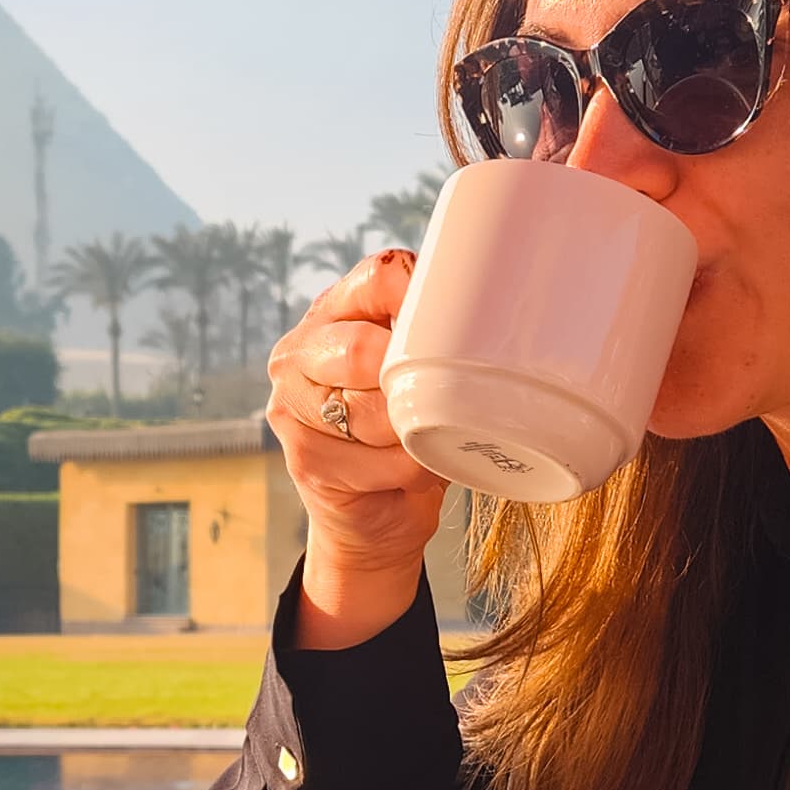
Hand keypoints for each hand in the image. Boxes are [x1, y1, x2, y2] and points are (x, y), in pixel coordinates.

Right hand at [265, 250, 447, 647]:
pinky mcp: (302, 456)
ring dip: (413, 435)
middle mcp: (297, 350)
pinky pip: (375, 461)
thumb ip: (432, 333)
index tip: (453, 329)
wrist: (377, 511)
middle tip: (433, 402)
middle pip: (362, 349)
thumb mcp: (417, 370)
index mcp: (332, 311)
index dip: (423, 300)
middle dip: (410, 383)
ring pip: (370, 411)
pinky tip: (406, 472)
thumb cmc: (408, 429)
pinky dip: (407, 471)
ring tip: (422, 441)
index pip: (380, 277)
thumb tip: (499, 308)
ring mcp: (290, 404)